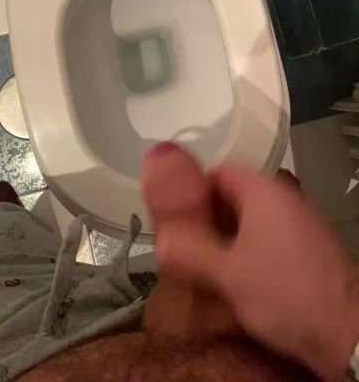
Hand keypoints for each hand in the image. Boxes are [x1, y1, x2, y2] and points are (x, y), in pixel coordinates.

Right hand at [142, 144, 358, 380]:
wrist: (348, 330)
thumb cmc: (284, 292)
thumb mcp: (228, 274)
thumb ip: (190, 251)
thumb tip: (161, 238)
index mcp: (264, 190)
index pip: (219, 170)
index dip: (192, 189)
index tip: (173, 215)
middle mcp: (284, 197)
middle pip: (234, 194)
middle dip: (207, 216)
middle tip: (182, 241)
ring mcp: (299, 222)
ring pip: (251, 218)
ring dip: (227, 236)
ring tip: (202, 261)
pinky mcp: (308, 247)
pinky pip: (268, 237)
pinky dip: (248, 249)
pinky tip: (233, 274)